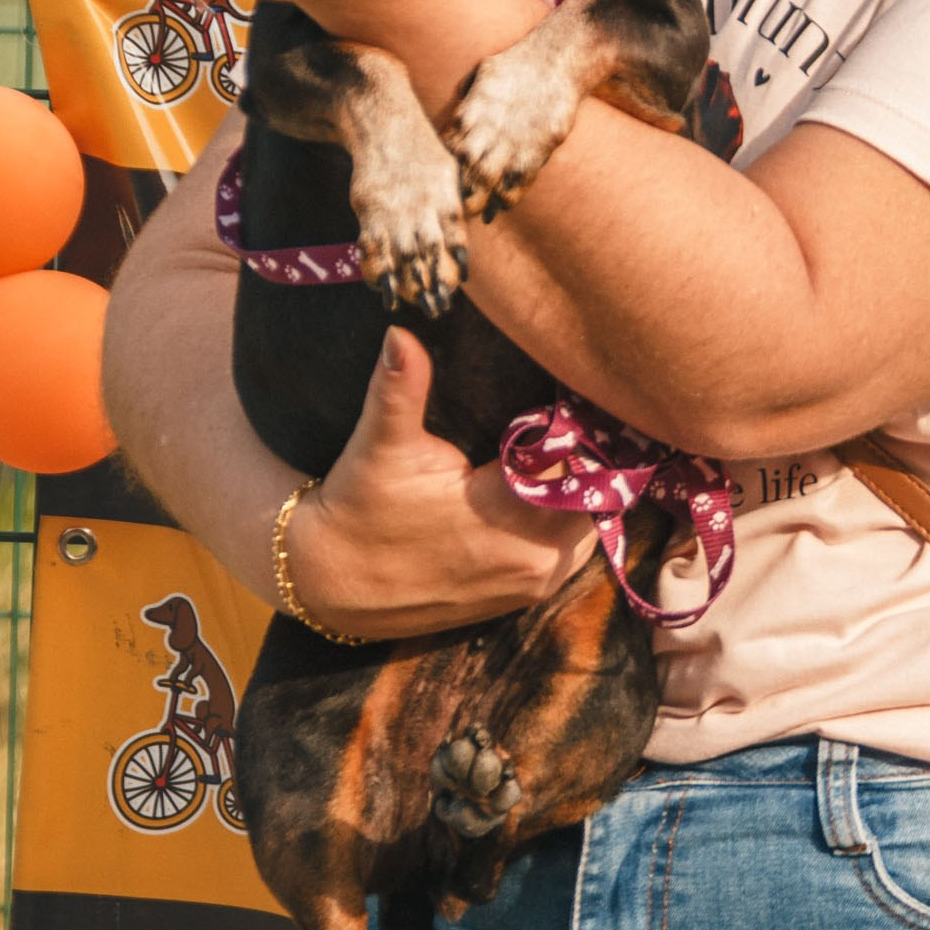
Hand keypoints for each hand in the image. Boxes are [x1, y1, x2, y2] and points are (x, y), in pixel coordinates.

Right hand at [281, 329, 593, 639]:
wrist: (331, 582)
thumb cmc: (359, 508)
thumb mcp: (380, 445)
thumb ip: (400, 388)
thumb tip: (400, 334)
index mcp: (509, 518)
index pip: (582, 464)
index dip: (582, 426)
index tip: (578, 387)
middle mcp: (534, 559)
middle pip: (597, 495)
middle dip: (591, 453)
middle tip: (580, 405)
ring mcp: (533, 583)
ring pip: (591, 523)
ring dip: (584, 485)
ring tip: (568, 437)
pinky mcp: (524, 595)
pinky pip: (574, 548)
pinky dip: (570, 515)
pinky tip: (552, 479)